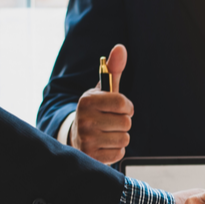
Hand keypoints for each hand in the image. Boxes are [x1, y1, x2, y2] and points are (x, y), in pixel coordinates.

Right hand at [69, 44, 133, 163]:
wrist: (77, 136)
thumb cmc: (96, 110)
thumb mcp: (103, 90)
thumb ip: (113, 70)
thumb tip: (121, 47)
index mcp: (87, 100)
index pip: (123, 103)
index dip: (127, 106)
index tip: (122, 108)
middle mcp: (84, 119)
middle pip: (126, 122)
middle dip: (123, 122)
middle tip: (110, 122)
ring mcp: (86, 139)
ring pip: (124, 138)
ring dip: (120, 136)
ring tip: (107, 133)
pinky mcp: (91, 156)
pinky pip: (119, 153)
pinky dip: (116, 150)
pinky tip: (105, 144)